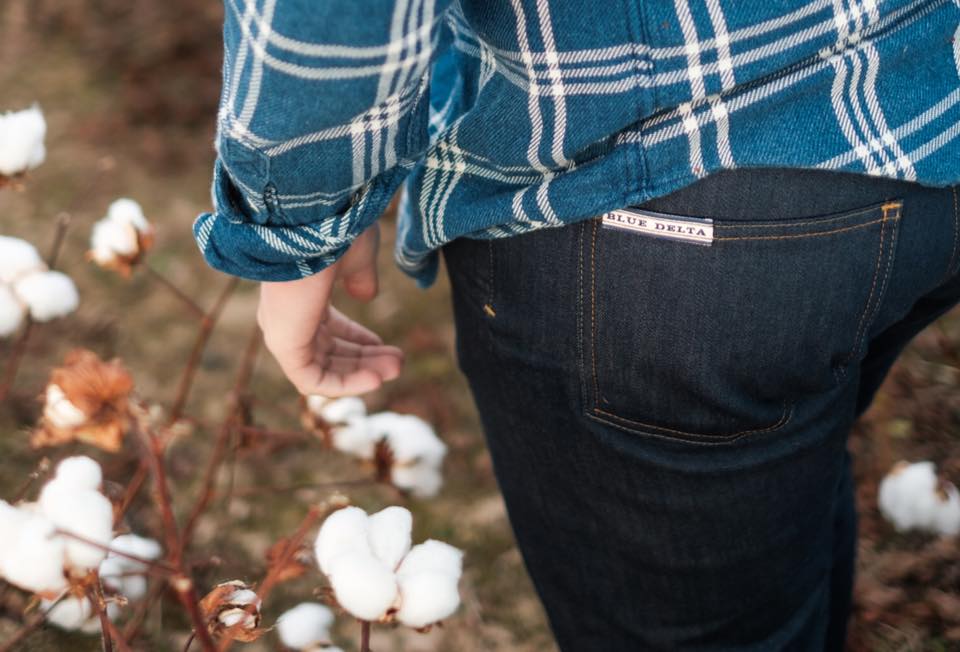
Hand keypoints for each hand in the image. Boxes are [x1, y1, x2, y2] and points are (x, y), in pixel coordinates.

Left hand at [257, 225, 402, 395]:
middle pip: (328, 351)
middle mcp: (288, 315)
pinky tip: (376, 379)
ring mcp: (283, 330)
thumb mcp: (357, 257)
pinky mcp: (284, 345)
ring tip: (396, 368)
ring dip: (362, 373)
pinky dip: (346, 383)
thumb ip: (361, 278)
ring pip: (324, 367)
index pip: (328, 329)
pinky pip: (314, 379)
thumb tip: (366, 295)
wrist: (315, 220)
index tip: (386, 346)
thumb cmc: (336, 230)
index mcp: (301, 294)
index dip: (359, 341)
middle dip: (366, 360)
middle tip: (399, 362)